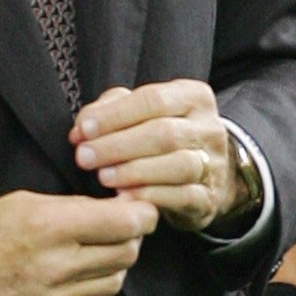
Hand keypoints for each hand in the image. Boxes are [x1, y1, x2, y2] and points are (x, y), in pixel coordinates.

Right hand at [0, 191, 154, 295]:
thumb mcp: (17, 203)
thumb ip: (68, 208)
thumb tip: (109, 209)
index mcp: (47, 225)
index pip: (126, 221)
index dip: (140, 213)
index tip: (137, 209)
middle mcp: (54, 265)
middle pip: (127, 252)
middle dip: (127, 238)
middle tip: (113, 230)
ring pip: (114, 282)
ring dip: (110, 267)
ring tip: (88, 256)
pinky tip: (77, 283)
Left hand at [71, 80, 253, 233]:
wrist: (206, 177)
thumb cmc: (162, 139)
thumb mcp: (140, 115)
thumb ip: (111, 111)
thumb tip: (82, 128)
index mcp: (193, 97)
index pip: (153, 100)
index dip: (115, 115)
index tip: (83, 130)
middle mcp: (208, 128)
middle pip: (164, 133)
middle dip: (118, 145)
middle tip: (85, 157)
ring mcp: (213, 164)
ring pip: (179, 165)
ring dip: (134, 171)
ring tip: (103, 177)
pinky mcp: (209, 198)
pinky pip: (184, 196)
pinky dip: (151, 196)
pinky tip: (125, 197)